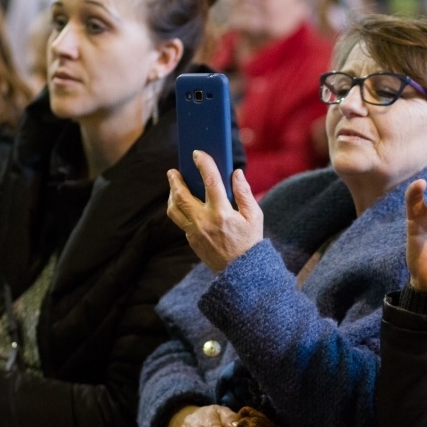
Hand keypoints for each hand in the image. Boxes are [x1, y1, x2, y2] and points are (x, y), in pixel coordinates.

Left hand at [167, 151, 263, 272]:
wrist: (241, 273)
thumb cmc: (250, 242)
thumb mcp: (255, 217)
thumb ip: (244, 193)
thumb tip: (236, 173)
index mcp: (222, 213)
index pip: (210, 181)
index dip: (203, 163)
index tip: (197, 153)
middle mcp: (204, 221)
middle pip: (181, 195)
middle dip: (175, 180)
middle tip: (173, 171)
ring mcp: (195, 232)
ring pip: (174, 209)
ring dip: (172, 195)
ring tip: (174, 186)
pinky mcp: (191, 240)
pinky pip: (180, 221)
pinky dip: (179, 209)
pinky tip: (184, 204)